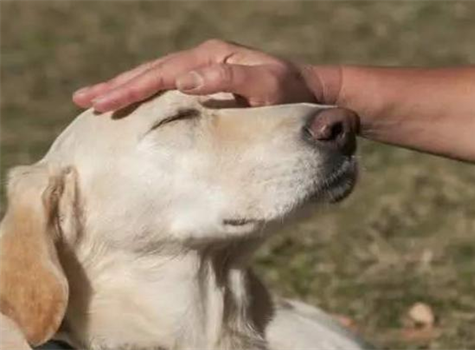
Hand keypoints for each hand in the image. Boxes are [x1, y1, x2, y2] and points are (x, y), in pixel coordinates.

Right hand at [73, 39, 331, 111]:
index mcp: (212, 58)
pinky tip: (132, 103)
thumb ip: (231, 79)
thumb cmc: (291, 94)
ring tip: (94, 100)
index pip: (162, 73)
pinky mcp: (209, 82)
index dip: (130, 88)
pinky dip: (146, 95)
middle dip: (116, 86)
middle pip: (151, 71)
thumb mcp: (268, 85)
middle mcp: (204, 59)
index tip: (101, 102)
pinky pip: (170, 88)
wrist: (310, 92)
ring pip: (156, 77)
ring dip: (125, 88)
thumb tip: (183, 80)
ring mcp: (205, 69)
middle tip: (82, 99)